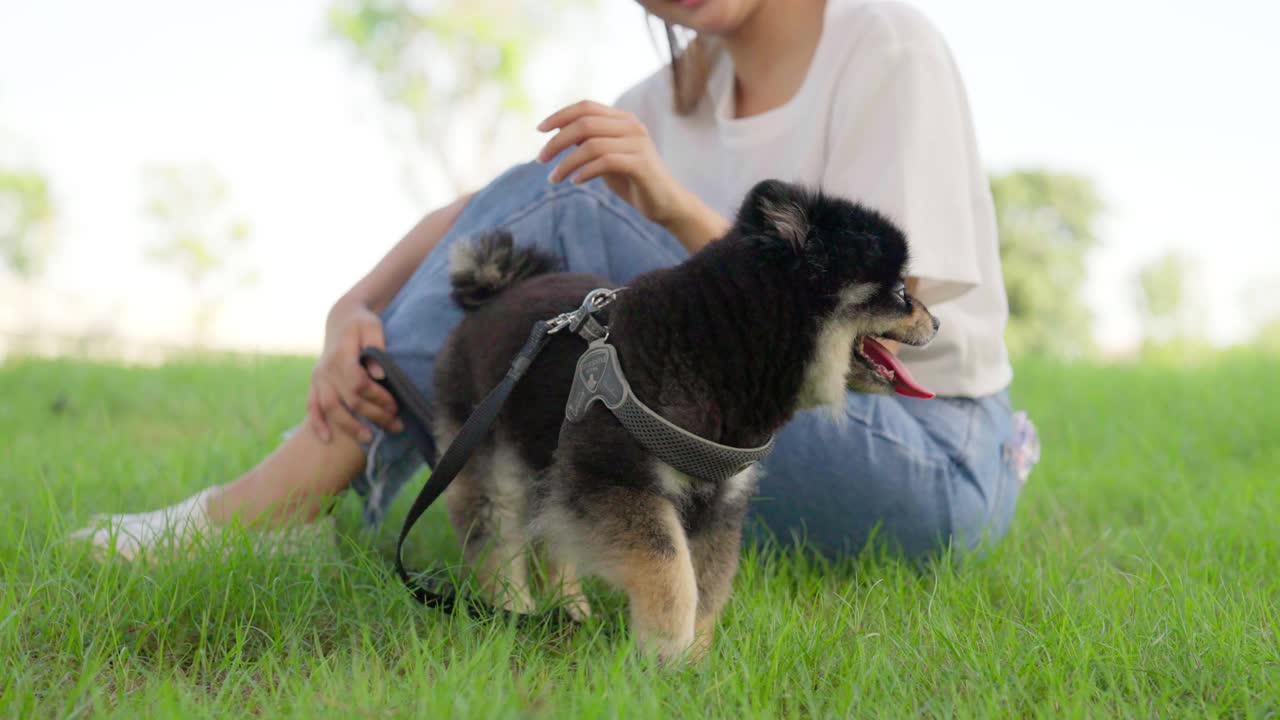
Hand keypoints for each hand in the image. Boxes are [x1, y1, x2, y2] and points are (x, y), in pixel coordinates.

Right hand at [307, 299, 401, 444]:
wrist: (341, 319)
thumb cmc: (362, 323)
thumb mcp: (373, 327)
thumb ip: (377, 347)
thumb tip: (378, 374)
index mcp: (341, 354)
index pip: (358, 383)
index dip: (377, 397)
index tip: (395, 406)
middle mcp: (326, 369)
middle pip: (348, 399)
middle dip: (373, 415)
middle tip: (395, 425)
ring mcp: (318, 377)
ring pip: (329, 407)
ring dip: (348, 426)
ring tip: (368, 439)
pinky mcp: (314, 384)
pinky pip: (311, 406)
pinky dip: (317, 423)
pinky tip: (327, 439)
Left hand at [537, 100, 692, 228]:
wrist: (666, 204)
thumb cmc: (633, 181)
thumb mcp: (606, 158)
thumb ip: (589, 143)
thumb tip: (558, 133)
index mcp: (623, 120)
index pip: (586, 107)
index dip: (560, 115)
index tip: (539, 130)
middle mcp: (632, 126)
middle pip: (585, 123)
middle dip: (557, 141)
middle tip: (540, 158)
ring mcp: (638, 144)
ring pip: (591, 144)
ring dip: (566, 162)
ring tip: (554, 178)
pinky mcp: (641, 164)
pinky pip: (604, 162)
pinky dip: (584, 171)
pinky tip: (574, 182)